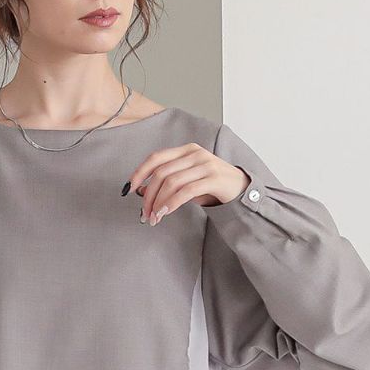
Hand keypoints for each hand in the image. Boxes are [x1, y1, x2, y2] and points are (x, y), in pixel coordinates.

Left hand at [125, 143, 249, 225]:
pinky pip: (186, 190)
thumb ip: (166, 184)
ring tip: (154, 218)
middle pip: (161, 173)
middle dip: (148, 196)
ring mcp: (204, 164)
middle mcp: (194, 154)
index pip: (156, 158)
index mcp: (185, 151)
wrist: (241, 189)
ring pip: (172, 182)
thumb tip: (140, 190)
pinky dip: (172, 202)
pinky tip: (165, 213)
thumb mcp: (187, 182)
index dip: (139, 172)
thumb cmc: (211, 187)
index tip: (128, 189)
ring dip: (159, 203)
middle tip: (144, 215)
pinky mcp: (213, 178)